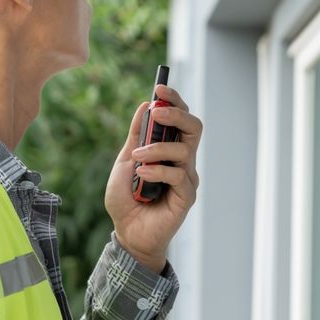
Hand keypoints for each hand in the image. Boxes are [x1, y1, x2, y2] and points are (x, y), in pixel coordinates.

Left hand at [105, 84, 201, 271]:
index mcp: (169, 148)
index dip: (174, 100)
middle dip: (177, 114)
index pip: (180, 118)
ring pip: (184, 149)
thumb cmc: (127, 199)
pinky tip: (142, 177)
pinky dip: (157, 171)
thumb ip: (137, 135)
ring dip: (157, 148)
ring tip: (137, 158)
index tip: (160, 86)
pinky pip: (177, 174)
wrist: (127, 232)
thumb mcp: (125, 161)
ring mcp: (186, 177)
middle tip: (158, 112)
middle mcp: (182, 160)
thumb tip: (145, 104)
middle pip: (194, 127)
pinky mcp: (187, 195)